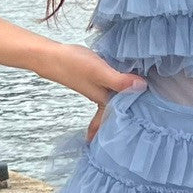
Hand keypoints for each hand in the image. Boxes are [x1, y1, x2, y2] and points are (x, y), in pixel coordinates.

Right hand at [31, 43, 146, 141]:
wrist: (50, 56)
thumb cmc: (73, 65)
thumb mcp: (99, 73)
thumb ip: (119, 81)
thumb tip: (142, 87)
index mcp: (104, 99)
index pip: (117, 118)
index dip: (126, 127)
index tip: (136, 136)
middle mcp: (101, 96)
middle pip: (115, 112)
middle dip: (123, 121)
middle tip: (137, 129)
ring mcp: (97, 87)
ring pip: (113, 99)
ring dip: (122, 104)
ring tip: (135, 109)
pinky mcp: (95, 77)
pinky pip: (110, 87)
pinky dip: (117, 88)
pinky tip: (122, 83)